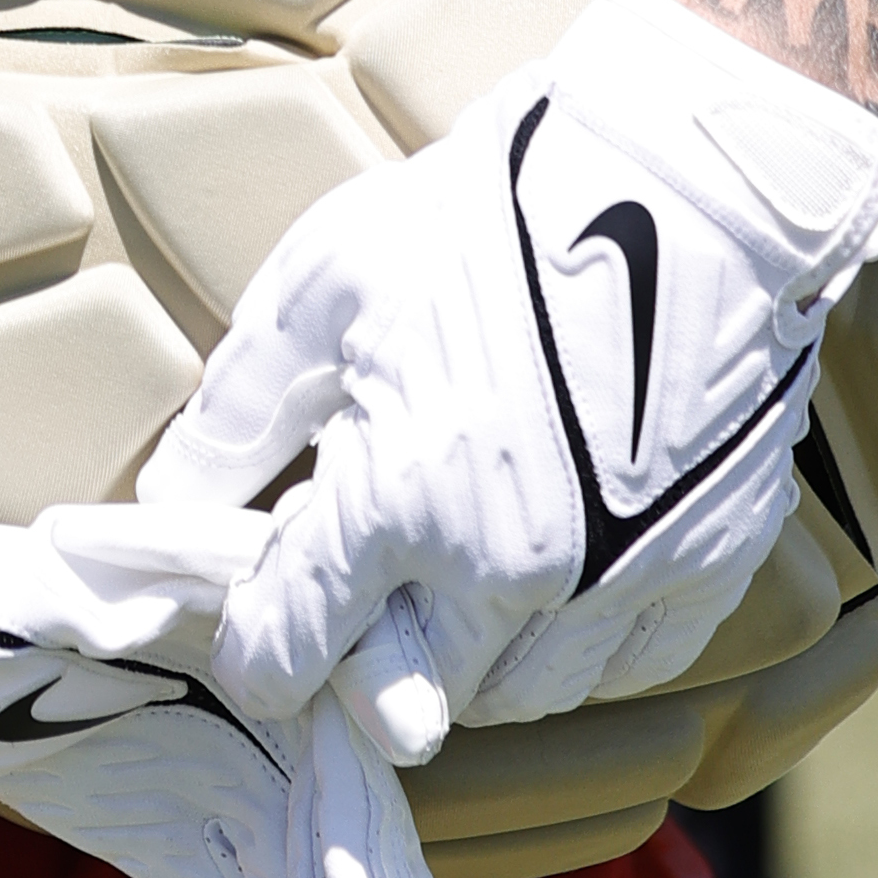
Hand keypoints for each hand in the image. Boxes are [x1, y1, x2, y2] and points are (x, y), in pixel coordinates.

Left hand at [144, 0, 877, 743]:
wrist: (685, 183)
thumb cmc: (489, 218)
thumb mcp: (323, 291)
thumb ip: (237, 416)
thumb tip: (171, 504)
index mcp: (400, 507)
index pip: (294, 652)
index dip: (260, 654)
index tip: (257, 641)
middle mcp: (511, 575)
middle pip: (410, 694)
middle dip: (370, 657)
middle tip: (367, 593)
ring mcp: (619, 584)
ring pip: (520, 695)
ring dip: (475, 658)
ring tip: (460, 574)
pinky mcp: (706, 569)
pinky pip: (626, 670)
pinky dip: (580, 644)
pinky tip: (557, 572)